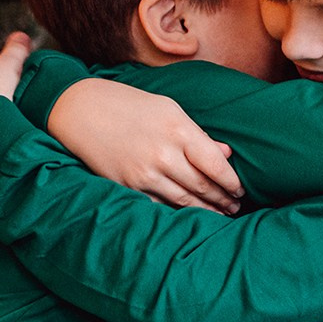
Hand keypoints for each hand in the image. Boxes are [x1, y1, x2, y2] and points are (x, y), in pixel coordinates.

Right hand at [48, 78, 243, 212]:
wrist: (82, 110)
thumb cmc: (131, 106)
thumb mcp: (169, 110)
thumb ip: (199, 135)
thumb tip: (226, 154)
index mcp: (179, 130)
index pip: (216, 165)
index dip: (232, 182)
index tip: (240, 190)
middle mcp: (164, 154)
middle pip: (203, 187)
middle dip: (223, 200)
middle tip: (235, 207)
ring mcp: (145, 173)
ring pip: (185, 201)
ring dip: (207, 211)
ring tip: (221, 215)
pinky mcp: (128, 186)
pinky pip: (161, 206)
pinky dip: (179, 213)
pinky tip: (191, 216)